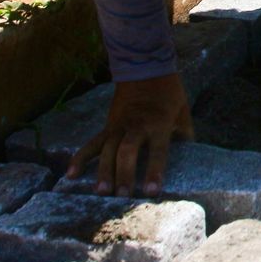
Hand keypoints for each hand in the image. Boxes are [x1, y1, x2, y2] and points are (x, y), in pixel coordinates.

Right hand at [66, 73, 192, 197]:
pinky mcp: (107, 125)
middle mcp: (137, 126)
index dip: (154, 170)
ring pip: (107, 149)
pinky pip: (92, 143)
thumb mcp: (183, 108)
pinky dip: (80, 158)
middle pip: (127, 151)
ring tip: (101, 192)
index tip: (152, 190)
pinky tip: (70, 175)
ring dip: (103, 171)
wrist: (144, 66)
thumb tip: (190, 151)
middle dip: (124, 173)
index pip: (157, 151)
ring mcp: (119, 125)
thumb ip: (185, 131)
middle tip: (122, 195)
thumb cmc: (168, 90)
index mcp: (159, 123)